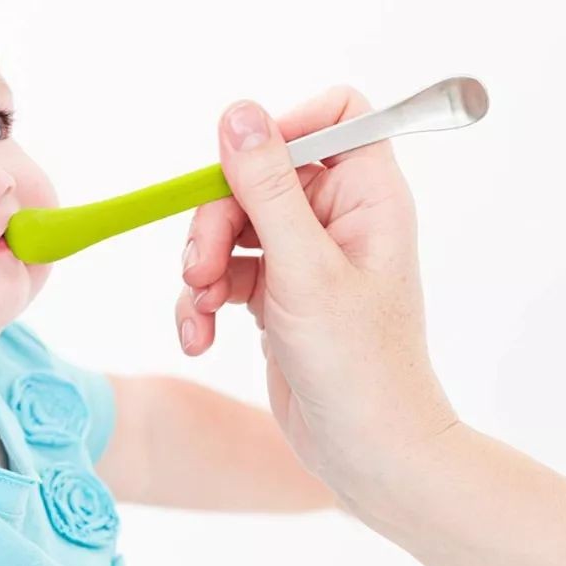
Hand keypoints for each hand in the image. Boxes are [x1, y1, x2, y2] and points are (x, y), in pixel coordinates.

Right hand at [175, 87, 458, 494]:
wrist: (366, 453)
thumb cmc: (358, 366)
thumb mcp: (305, 270)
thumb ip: (268, 189)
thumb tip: (237, 112)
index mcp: (367, 196)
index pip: (334, 116)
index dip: (284, 129)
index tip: (243, 169)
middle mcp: (337, 218)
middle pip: (257, 175)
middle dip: (216, 221)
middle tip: (199, 267)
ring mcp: (304, 257)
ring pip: (231, 225)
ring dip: (203, 267)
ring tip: (202, 311)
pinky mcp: (276, 294)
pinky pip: (225, 272)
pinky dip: (205, 301)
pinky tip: (201, 337)